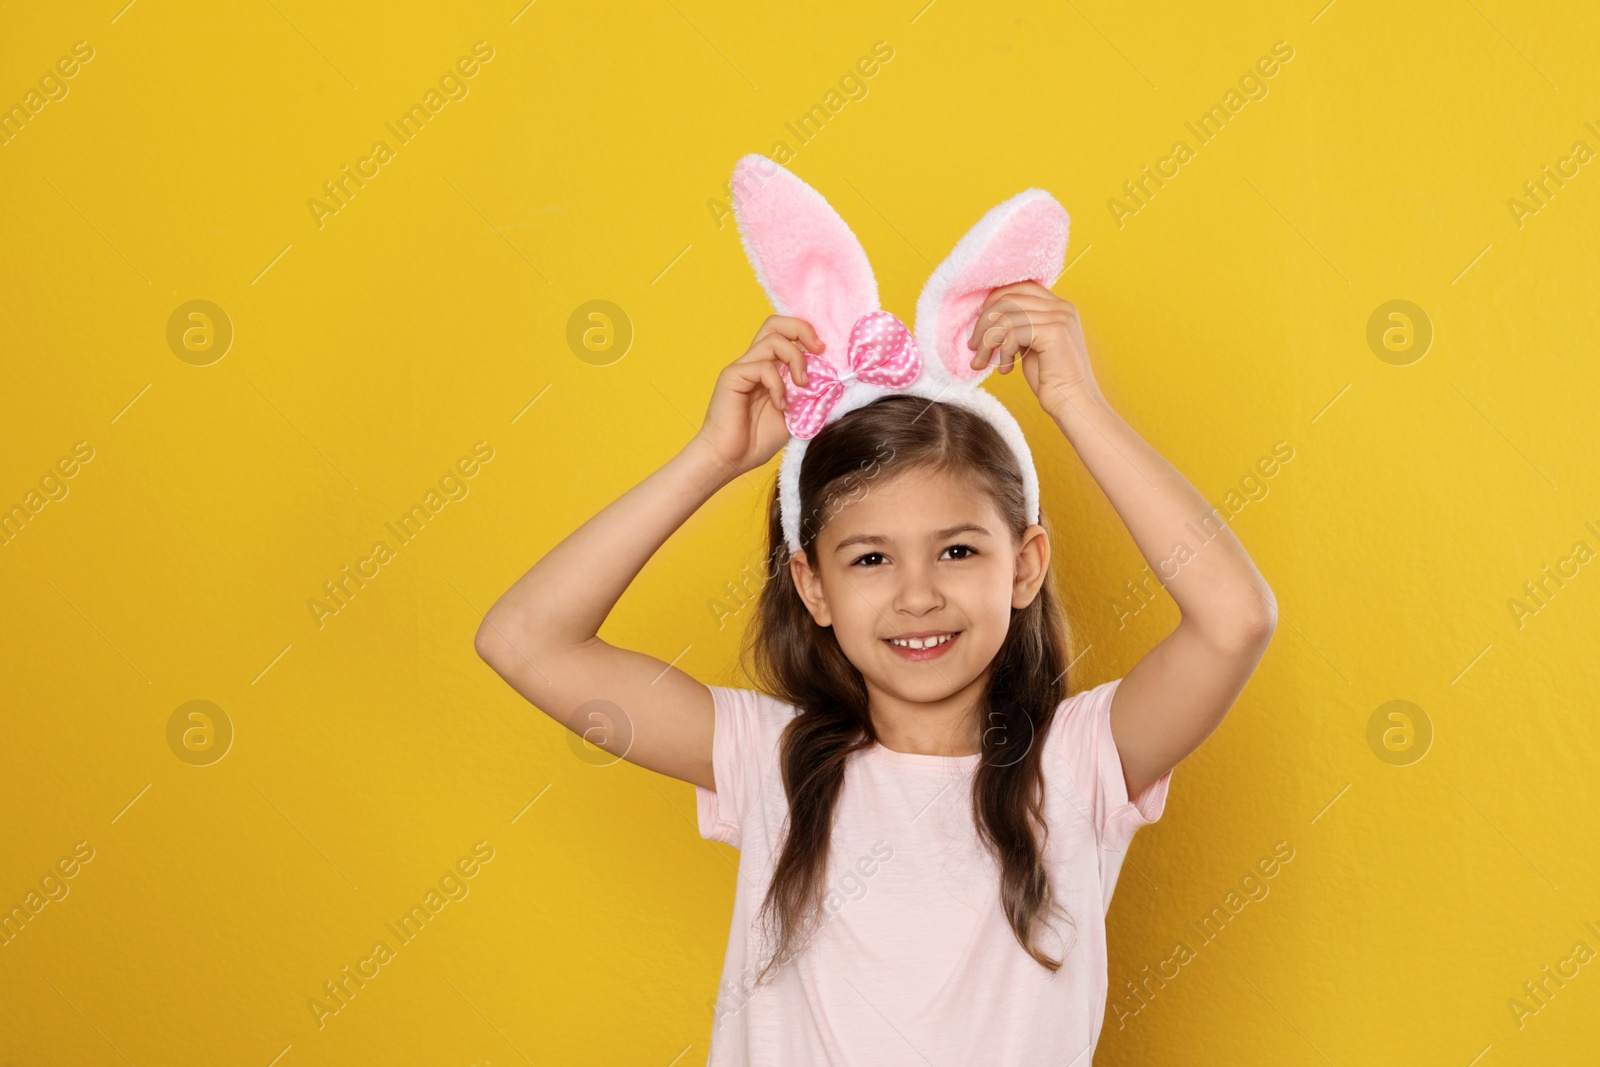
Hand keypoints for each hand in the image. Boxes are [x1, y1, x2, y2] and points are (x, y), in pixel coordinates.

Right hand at [693, 315, 820, 476]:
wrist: (731, 459)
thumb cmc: (759, 439)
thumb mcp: (797, 413)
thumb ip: (811, 393)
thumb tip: (837, 379)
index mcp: (769, 366)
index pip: (786, 333)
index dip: (807, 335)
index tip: (825, 353)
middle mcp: (755, 361)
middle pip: (775, 322)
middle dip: (802, 329)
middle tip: (819, 350)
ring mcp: (743, 367)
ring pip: (773, 338)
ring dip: (796, 359)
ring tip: (802, 385)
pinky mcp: (733, 375)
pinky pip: (763, 367)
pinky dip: (778, 385)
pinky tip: (780, 406)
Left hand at [966, 281, 1102, 416]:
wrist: (1073, 403)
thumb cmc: (1050, 379)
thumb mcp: (1031, 345)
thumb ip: (1018, 326)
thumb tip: (986, 315)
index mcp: (1058, 307)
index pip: (1020, 288)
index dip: (994, 301)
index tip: (979, 324)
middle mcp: (1062, 307)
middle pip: (1009, 299)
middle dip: (984, 323)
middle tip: (972, 346)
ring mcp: (1060, 318)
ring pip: (1007, 317)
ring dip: (987, 342)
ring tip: (983, 362)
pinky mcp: (1055, 332)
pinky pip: (1013, 333)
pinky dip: (1003, 352)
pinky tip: (1006, 369)